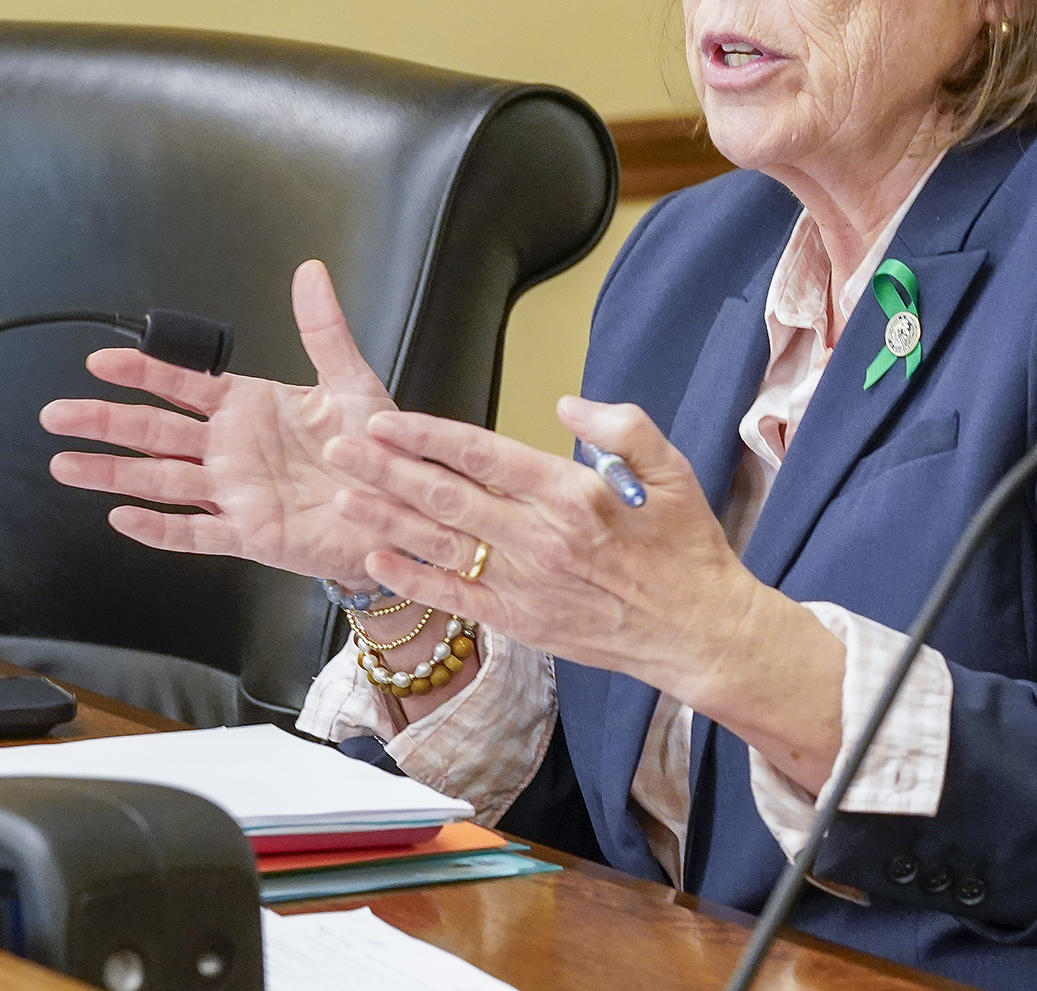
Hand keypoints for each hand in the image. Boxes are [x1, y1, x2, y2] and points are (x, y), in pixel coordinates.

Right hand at [39, 259, 398, 582]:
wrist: (401, 507)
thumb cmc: (375, 449)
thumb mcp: (352, 381)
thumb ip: (324, 328)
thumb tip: (310, 272)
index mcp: (250, 409)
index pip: (184, 385)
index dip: (143, 372)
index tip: (100, 361)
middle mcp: (232, 450)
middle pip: (156, 431)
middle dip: (104, 421)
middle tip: (56, 413)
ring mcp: (236, 493)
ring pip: (162, 479)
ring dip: (113, 473)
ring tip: (65, 464)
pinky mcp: (251, 533)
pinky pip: (197, 532)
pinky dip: (162, 526)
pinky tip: (125, 517)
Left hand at [318, 399, 843, 770]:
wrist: (698, 632)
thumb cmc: (687, 552)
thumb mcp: (674, 472)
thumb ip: (623, 427)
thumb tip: (567, 405)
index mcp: (574, 494)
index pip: (485, 456)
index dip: (429, 436)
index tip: (386, 419)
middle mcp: (541, 539)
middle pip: (447, 496)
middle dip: (385, 468)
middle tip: (338, 445)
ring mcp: (525, 585)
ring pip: (440, 544)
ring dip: (385, 517)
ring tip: (340, 493)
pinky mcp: (520, 622)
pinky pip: (454, 597)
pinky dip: (411, 579)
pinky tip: (375, 559)